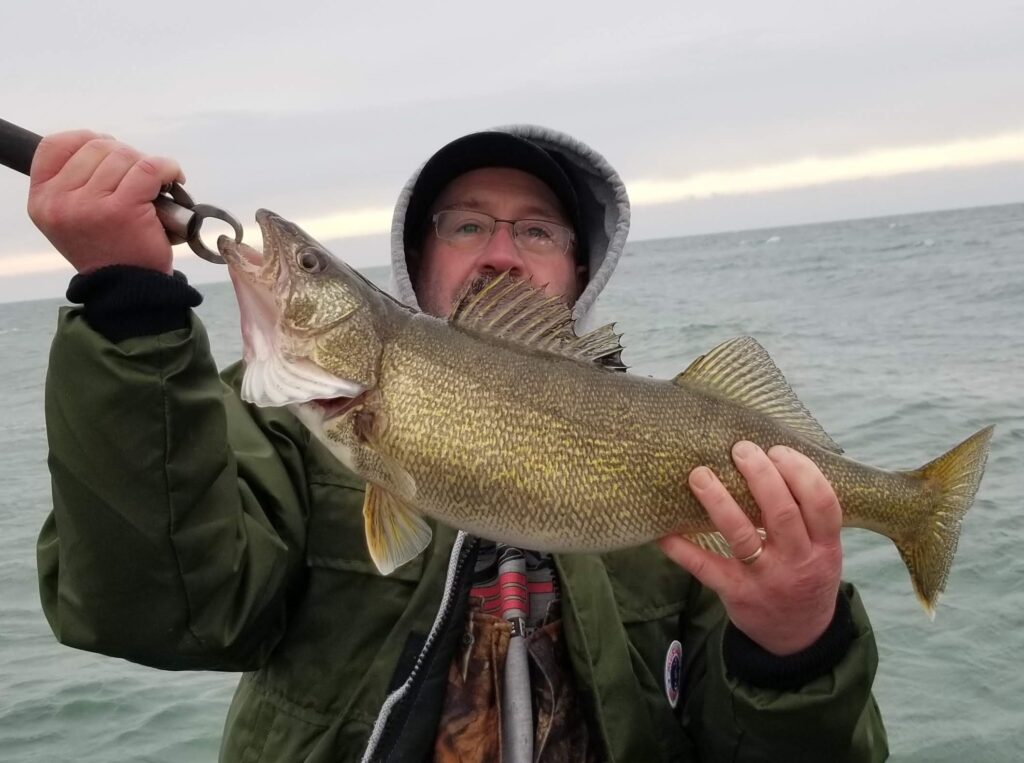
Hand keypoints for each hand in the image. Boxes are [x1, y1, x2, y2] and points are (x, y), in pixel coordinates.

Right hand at [27, 130, 183, 274]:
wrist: (130, 291)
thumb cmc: (111, 251)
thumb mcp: (75, 217)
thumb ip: (76, 183)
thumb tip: (105, 144)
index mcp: (42, 200)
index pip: (55, 146)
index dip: (87, 140)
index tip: (111, 152)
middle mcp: (59, 201)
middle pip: (97, 147)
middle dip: (125, 156)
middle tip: (140, 177)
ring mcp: (89, 205)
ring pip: (124, 156)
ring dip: (147, 166)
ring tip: (154, 187)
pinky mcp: (122, 209)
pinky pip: (148, 169)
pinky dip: (166, 168)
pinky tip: (173, 179)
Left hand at [658, 441, 842, 655]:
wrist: (799, 637)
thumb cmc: (807, 574)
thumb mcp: (823, 549)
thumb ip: (807, 513)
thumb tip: (773, 456)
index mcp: (825, 547)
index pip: (822, 504)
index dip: (802, 473)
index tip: (778, 450)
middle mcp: (798, 562)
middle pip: (782, 513)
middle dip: (760, 476)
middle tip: (739, 450)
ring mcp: (765, 579)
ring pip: (742, 536)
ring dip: (719, 502)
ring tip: (699, 475)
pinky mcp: (735, 593)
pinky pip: (705, 567)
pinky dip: (682, 549)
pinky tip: (663, 529)